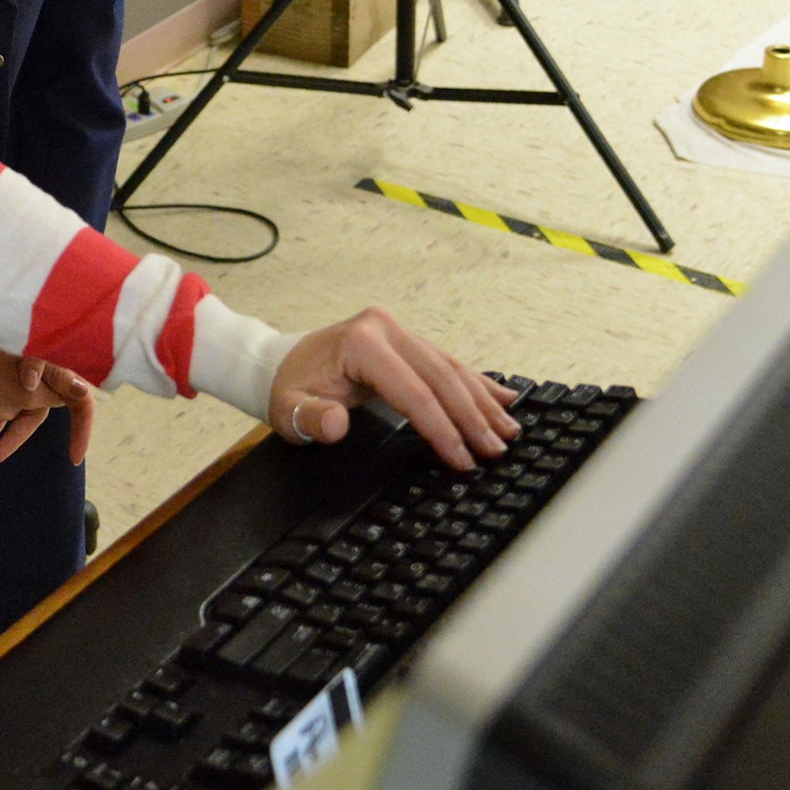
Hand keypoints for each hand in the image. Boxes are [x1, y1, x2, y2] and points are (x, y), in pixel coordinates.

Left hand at [0, 333, 95, 463]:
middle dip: (26, 433)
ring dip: (8, 434)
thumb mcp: (25, 388)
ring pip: (21, 412)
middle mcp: (40, 375)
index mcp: (53, 373)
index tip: (74, 457)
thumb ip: (54, 391)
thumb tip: (82, 389)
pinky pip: (2, 409)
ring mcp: (17, 379)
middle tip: (14, 457)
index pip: (80, 401)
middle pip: (46, 408)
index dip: (82, 428)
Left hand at [268, 307, 517, 470]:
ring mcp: (397, 331)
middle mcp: (385, 330)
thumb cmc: (289, 387)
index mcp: (362, 344)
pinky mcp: (405, 340)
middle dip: (472, 417)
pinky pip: (446, 362)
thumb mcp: (289, 410)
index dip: (441, 428)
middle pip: (440, 377)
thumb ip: (313, 418)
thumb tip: (336, 426)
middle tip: (495, 451)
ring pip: (450, 367)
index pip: (414, 392)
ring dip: (482, 401)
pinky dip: (476, 382)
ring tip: (509, 430)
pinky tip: (503, 397)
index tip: (461, 458)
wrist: (280, 361)